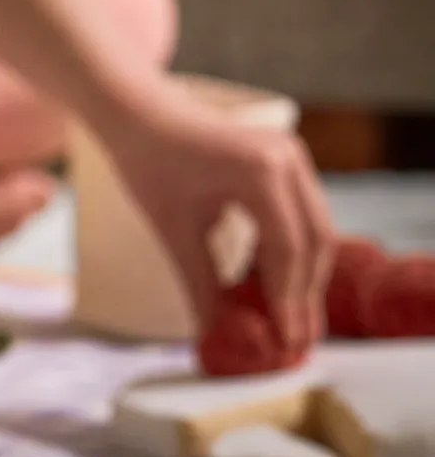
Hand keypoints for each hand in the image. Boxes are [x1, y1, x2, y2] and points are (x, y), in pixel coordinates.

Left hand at [100, 83, 334, 346]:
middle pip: (315, 240)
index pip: (287, 249)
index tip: (286, 339)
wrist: (141, 116)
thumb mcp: (173, 231)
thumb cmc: (149, 165)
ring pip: (314, 229)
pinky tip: (269, 285)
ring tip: (290, 320)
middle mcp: (289, 161)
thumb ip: (198, 283)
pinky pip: (299, 215)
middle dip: (306, 293)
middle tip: (297, 340)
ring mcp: (293, 157)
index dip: (289, 299)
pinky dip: (289, 252)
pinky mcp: (287, 162)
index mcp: (261, 173)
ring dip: (303, 276)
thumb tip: (214, 334)